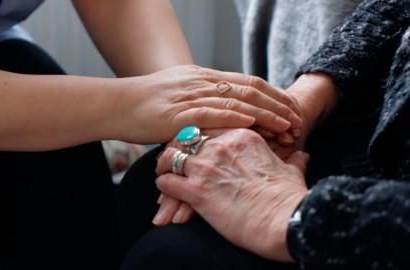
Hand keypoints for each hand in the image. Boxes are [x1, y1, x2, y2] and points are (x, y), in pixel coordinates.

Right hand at [111, 65, 301, 143]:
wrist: (117, 104)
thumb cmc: (146, 103)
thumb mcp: (179, 93)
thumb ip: (201, 98)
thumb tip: (222, 108)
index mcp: (204, 76)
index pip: (248, 82)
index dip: (274, 94)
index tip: (291, 107)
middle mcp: (202, 82)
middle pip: (251, 89)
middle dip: (278, 104)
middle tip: (298, 119)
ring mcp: (192, 96)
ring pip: (238, 101)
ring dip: (266, 114)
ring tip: (287, 127)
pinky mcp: (180, 114)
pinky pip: (214, 114)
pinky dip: (238, 119)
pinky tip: (256, 126)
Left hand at [152, 73, 336, 225]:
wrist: (285, 222)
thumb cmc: (289, 198)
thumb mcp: (291, 172)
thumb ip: (292, 160)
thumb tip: (302, 155)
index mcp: (242, 136)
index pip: (208, 124)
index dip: (197, 133)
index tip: (193, 142)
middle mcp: (220, 147)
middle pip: (185, 137)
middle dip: (176, 145)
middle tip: (172, 154)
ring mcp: (206, 168)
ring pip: (171, 156)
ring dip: (164, 164)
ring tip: (162, 170)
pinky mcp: (197, 192)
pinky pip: (167, 182)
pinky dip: (163, 186)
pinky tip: (164, 189)